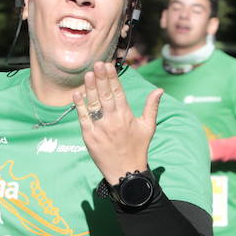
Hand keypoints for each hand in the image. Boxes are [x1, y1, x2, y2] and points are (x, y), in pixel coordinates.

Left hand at [72, 61, 157, 181]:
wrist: (126, 172)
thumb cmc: (138, 148)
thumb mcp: (148, 127)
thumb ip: (151, 107)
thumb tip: (159, 90)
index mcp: (126, 116)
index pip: (118, 92)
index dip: (112, 78)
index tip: (108, 64)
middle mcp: (113, 120)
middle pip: (105, 95)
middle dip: (101, 78)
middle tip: (97, 63)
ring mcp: (100, 128)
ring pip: (94, 104)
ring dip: (90, 88)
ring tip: (88, 74)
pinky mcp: (89, 137)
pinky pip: (83, 119)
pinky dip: (80, 106)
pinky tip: (77, 94)